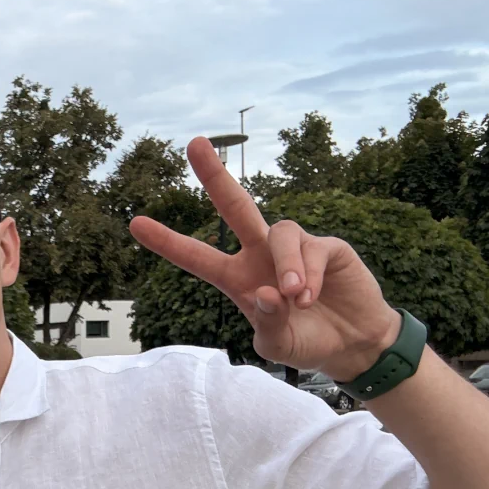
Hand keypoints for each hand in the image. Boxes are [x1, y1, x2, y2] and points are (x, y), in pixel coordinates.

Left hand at [130, 137, 402, 381]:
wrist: (353, 344)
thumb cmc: (306, 342)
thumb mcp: (278, 345)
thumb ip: (267, 323)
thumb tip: (265, 292)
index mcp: (237, 279)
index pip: (197, 257)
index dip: (168, 242)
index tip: (135, 223)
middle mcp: (260, 254)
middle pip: (235, 206)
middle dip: (214, 176)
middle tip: (194, 143)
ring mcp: (293, 247)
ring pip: (279, 232)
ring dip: (286, 264)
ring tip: (297, 297)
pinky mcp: (327, 246)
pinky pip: (312, 248)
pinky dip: (308, 273)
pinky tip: (310, 296)